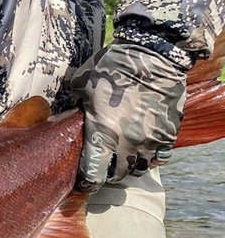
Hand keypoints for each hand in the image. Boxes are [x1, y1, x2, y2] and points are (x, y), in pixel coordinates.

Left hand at [71, 42, 186, 191]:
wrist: (151, 56)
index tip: (82, 180)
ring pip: (139, 169)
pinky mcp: (168, 134)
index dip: (86, 181)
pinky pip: (159, 157)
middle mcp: (128, 144)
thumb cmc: (109, 69)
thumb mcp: (81, 87)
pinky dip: (150, 157)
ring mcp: (151, 141)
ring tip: (120, 156)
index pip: (93, 175)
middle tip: (100, 165)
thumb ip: (76, 110)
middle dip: (106, 174)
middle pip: (116, 175)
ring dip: (128, 166)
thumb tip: (69, 120)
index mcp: (102, 134)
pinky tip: (141, 148)